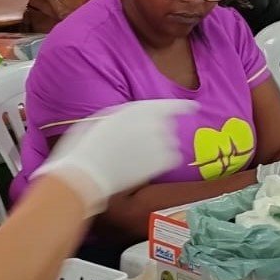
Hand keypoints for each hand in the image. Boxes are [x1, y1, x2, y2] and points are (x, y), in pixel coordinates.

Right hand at [34, 99, 196, 213]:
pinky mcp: (162, 163)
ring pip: (171, 142)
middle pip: (167, 125)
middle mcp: (154, 123)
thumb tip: (134, 118)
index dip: (182, 106)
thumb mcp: (102, 119)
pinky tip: (147, 165)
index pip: (169, 105)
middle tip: (135, 143)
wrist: (87, 174)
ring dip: (159, 146)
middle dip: (156, 131)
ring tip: (137, 156)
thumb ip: (124, 114)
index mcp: (139, 109)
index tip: (192, 107)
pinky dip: (163, 161)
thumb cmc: (87, 146)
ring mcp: (160, 143)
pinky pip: (173, 158)